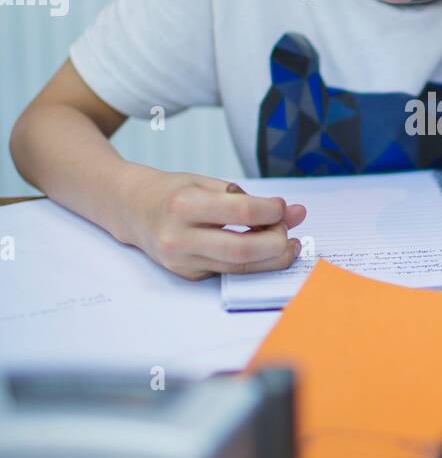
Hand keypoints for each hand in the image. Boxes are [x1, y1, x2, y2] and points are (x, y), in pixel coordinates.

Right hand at [122, 167, 305, 280]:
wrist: (131, 210)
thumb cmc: (172, 192)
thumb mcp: (206, 182)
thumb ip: (248, 198)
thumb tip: (293, 213)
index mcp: (185, 204)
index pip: (242, 212)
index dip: (272, 211)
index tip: (283, 207)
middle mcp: (180, 237)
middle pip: (243, 250)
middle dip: (277, 243)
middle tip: (290, 232)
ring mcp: (182, 261)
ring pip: (239, 269)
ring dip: (272, 259)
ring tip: (287, 244)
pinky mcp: (187, 275)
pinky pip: (229, 272)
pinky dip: (253, 263)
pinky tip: (263, 251)